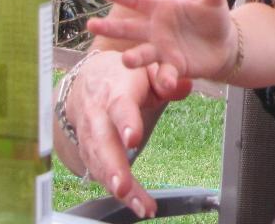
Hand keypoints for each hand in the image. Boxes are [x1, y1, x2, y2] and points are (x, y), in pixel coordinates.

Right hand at [60, 49, 191, 218]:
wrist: (89, 81)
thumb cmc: (124, 77)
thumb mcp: (146, 69)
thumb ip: (166, 78)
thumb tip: (185, 86)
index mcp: (115, 91)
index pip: (119, 107)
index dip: (126, 123)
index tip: (133, 139)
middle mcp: (98, 116)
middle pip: (103, 143)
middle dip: (113, 168)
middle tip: (124, 187)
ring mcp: (89, 136)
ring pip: (99, 165)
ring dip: (118, 187)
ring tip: (141, 205)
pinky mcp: (88, 153)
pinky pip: (99, 174)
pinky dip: (116, 191)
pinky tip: (135, 204)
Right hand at [88, 0, 238, 88]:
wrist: (223, 44)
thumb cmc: (211, 16)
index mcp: (162, 7)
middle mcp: (156, 29)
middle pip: (130, 28)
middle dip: (111, 28)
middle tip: (91, 25)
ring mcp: (162, 49)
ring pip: (143, 53)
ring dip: (134, 58)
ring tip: (125, 61)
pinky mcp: (174, 67)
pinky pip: (166, 73)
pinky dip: (165, 78)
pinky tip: (167, 84)